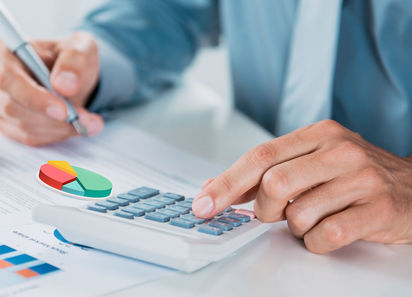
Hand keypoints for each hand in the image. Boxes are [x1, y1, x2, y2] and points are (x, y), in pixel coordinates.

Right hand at [0, 31, 103, 145]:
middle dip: (54, 119)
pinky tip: (73, 127)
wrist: (73, 76)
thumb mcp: (81, 49)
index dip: (35, 98)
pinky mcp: (6, 122)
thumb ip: (74, 62)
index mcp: (7, 51)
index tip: (63, 111)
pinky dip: (54, 136)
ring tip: (88, 122)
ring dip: (59, 129)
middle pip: (14, 107)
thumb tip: (63, 85)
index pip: (9, 79)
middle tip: (85, 120)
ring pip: (23, 126)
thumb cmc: (71, 58)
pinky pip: (28, 137)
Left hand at [193, 120, 411, 252]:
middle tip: (275, 213)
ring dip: (295, 227)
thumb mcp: (310, 161)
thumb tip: (214, 188)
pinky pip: (325, 236)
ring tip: (312, 218)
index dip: (225, 184)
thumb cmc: (354, 175)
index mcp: (317, 134)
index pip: (259, 157)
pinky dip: (315, 242)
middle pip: (273, 184)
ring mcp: (362, 179)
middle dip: (265, 209)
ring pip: (297, 214)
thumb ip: (264, 173)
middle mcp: (340, 150)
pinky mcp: (378, 209)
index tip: (203, 204)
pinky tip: (327, 232)